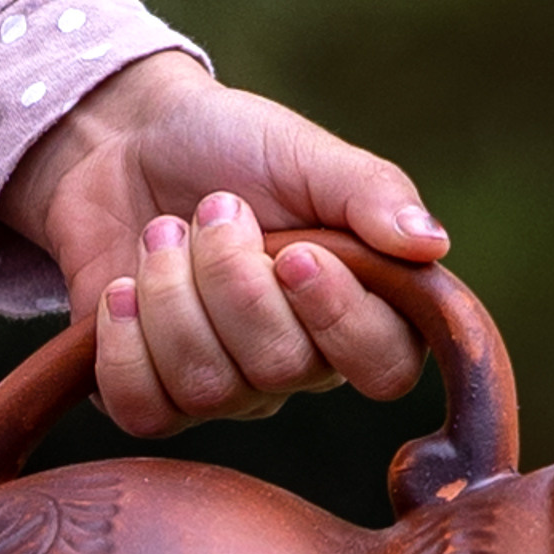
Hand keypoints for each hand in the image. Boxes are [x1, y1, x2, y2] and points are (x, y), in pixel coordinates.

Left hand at [0, 51, 450, 435]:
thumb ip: (371, 192)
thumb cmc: (230, 148)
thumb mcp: (307, 154)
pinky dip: (124, 344)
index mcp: (357, 310)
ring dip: (171, 292)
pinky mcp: (152, 396)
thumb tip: (433, 244)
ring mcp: (224, 389)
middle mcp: (297, 366)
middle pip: (279, 368)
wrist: (126, 143)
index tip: (294, 252)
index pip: (385, 368)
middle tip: (212, 208)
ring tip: (162, 233)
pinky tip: (121, 290)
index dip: (339, 319)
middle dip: (230, 275)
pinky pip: (144, 411)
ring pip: (205, 387)